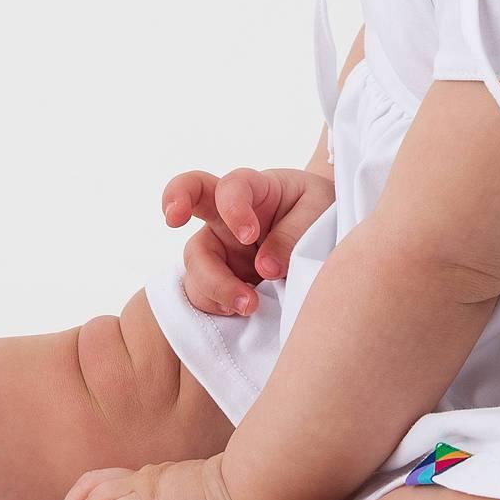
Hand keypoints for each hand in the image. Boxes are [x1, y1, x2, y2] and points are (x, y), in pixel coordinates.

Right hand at [163, 166, 334, 317]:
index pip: (230, 186)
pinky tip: (238, 313)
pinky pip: (202, 295)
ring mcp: (221, 250)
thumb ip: (294, 233)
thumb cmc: (321, 210)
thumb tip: (264, 268)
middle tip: (173, 219)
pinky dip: (214, 306)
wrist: (327, 237)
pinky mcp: (221, 281)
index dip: (232, 207)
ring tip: (249, 305)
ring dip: (214, 285)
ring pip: (194, 262)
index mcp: (254, 189)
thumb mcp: (318, 210)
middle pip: (189, 199)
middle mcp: (227, 217)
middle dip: (174, 202)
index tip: (250, 234)